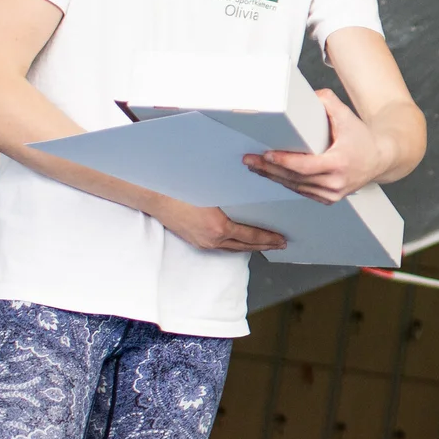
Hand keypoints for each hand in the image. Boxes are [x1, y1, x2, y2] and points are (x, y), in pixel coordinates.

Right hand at [153, 198, 284, 252]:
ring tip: (265, 245)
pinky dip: (235, 245)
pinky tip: (240, 242)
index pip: (251, 235)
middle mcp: (212, 239)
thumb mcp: (213, 192)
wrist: (156, 197)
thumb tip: (251, 199)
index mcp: (219, 227)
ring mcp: (203, 242)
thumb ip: (232, 199)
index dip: (268, 238)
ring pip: (233, 248)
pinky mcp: (196, 241)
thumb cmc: (183, 190)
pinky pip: (221, 246)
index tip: (282, 239)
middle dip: (265, 246)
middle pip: (245, 246)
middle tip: (280, 245)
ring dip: (251, 247)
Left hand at [241, 89, 388, 203]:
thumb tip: (310, 96)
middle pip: (295, 179)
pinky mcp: (329, 199)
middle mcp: (336, 182)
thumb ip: (329, 103)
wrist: (381, 160)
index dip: (283, 162)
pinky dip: (287, 183)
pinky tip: (274, 175)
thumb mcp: (348, 117)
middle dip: (269, 169)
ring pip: (296, 187)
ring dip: (274, 177)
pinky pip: (303, 192)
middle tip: (250, 160)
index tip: (267, 155)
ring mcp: (332, 193)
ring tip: (256, 166)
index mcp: (339, 164)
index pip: (305, 167)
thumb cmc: (364, 141)